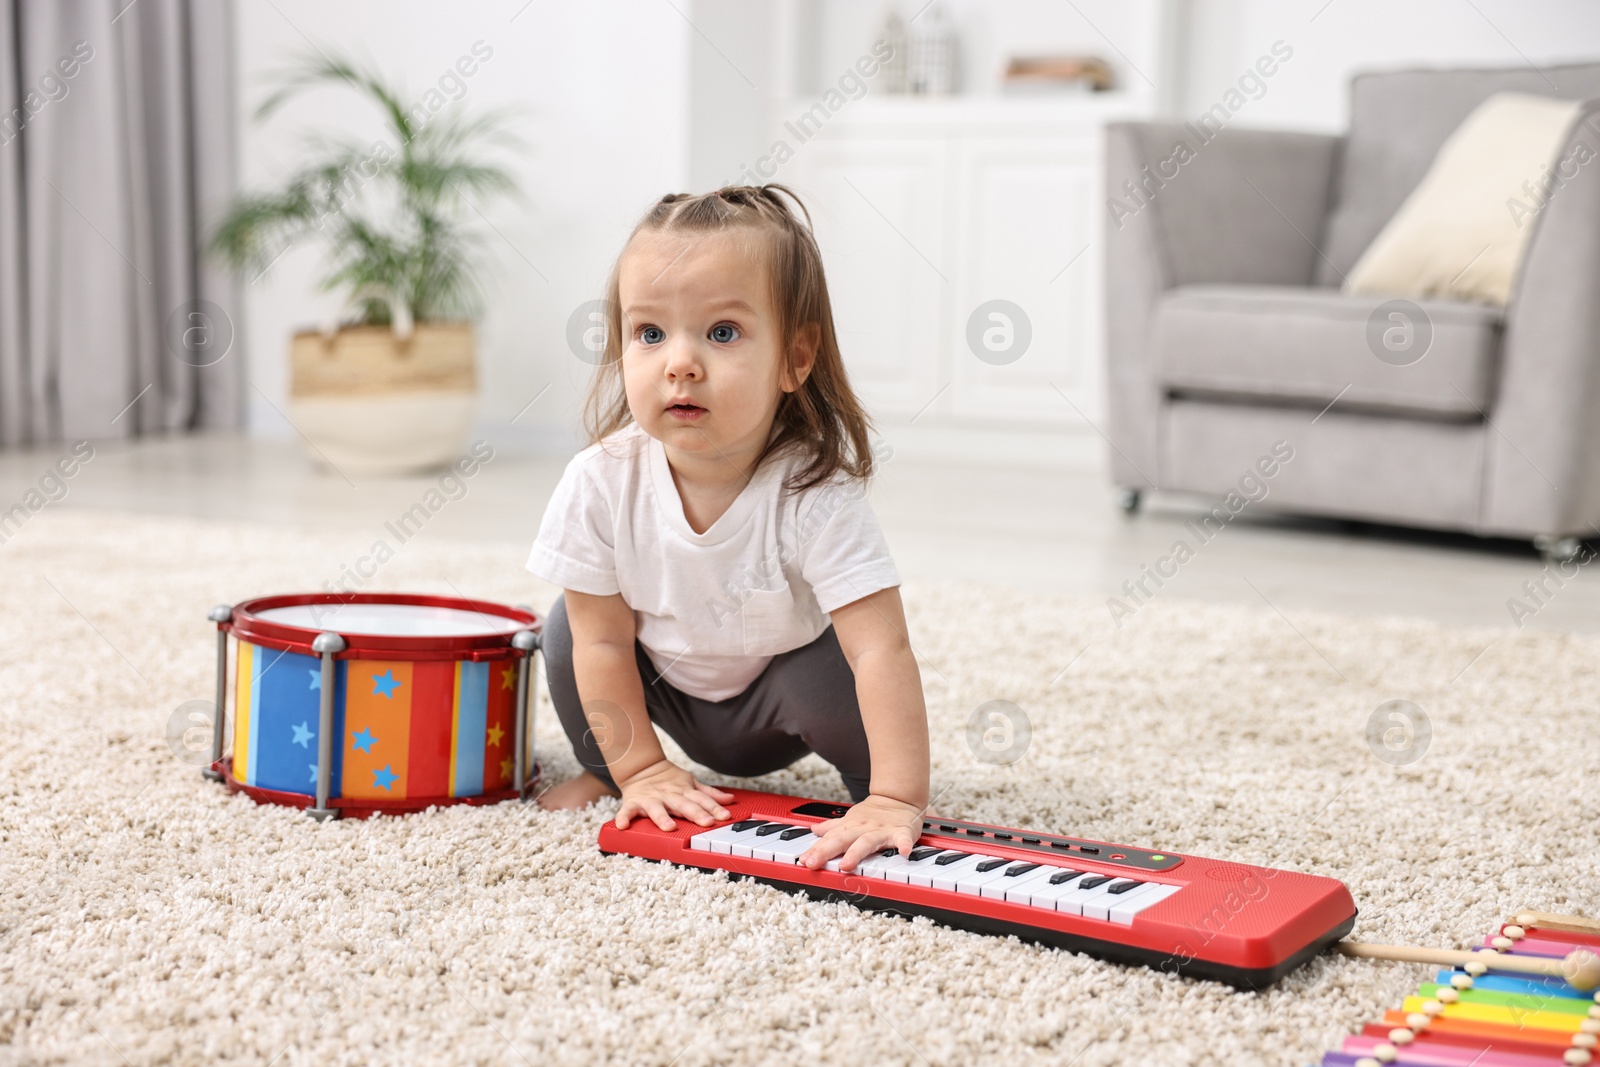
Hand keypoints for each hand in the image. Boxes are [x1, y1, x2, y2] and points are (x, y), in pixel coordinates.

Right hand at [614, 759, 734, 830]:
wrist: (642, 767)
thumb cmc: (669, 781)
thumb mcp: (691, 784)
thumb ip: (709, 794)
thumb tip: (730, 800)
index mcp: (684, 792)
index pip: (702, 800)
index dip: (714, 808)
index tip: (725, 816)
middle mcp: (669, 796)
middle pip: (684, 805)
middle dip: (696, 813)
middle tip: (707, 822)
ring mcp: (650, 799)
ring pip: (657, 809)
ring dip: (662, 817)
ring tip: (669, 827)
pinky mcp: (633, 802)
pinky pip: (627, 811)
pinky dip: (624, 817)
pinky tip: (623, 826)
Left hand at [797, 794, 923, 871]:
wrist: (899, 799)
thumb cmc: (873, 814)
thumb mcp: (849, 819)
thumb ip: (832, 827)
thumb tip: (813, 830)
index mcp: (850, 826)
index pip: (829, 839)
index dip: (816, 849)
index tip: (803, 860)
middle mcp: (863, 828)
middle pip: (842, 839)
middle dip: (826, 851)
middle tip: (813, 863)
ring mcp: (882, 831)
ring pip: (866, 841)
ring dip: (856, 852)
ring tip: (846, 865)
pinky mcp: (902, 832)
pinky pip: (903, 838)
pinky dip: (904, 844)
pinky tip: (904, 852)